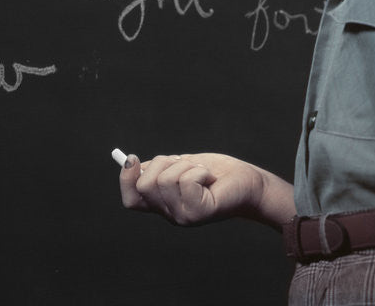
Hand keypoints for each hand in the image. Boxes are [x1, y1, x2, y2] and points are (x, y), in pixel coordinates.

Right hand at [118, 152, 269, 226]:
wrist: (248, 182)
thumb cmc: (216, 173)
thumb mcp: (181, 166)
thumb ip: (159, 168)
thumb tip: (132, 163)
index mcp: (163, 204)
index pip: (131, 200)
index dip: (126, 179)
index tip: (132, 158)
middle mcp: (170, 215)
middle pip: (145, 184)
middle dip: (163, 162)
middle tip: (184, 163)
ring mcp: (183, 217)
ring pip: (165, 179)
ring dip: (185, 165)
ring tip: (201, 171)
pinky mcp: (199, 213)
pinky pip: (186, 181)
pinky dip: (198, 170)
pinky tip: (209, 178)